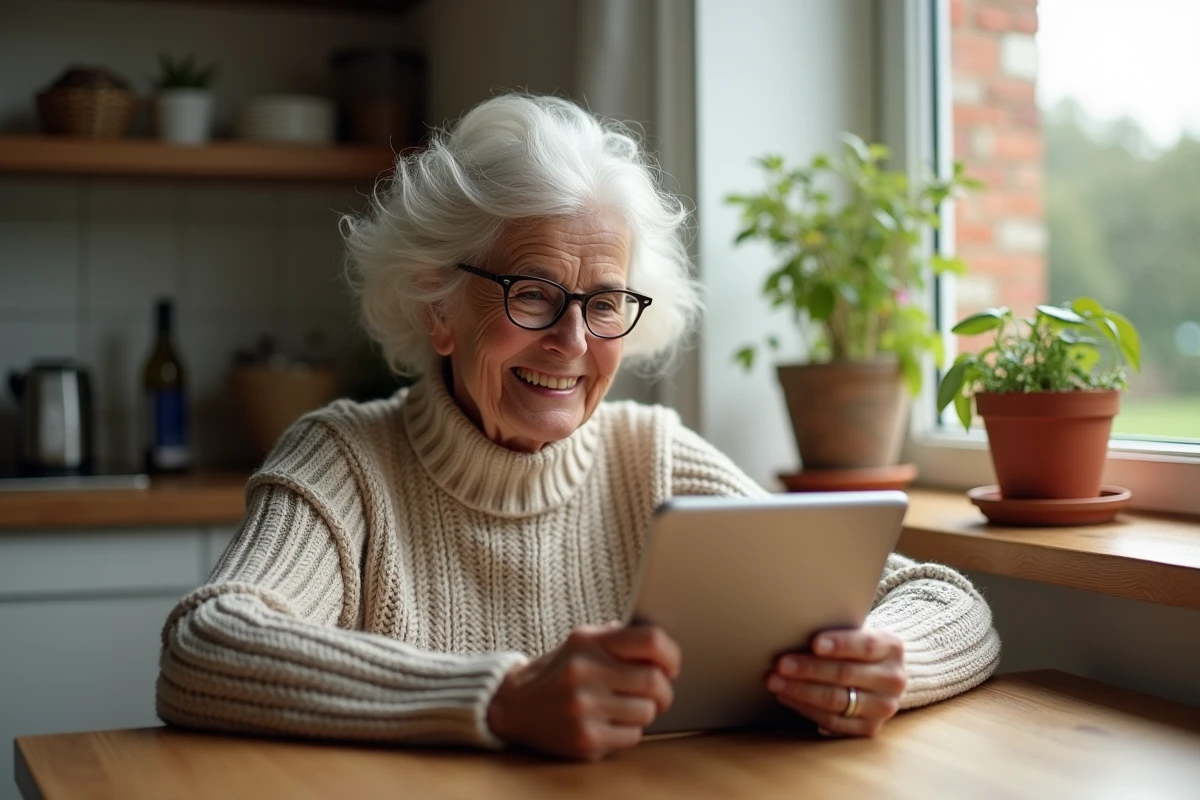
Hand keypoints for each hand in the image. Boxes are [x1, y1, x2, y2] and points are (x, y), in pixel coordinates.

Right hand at [486, 623, 680, 760]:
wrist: (512, 706)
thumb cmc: (556, 673)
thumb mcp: (580, 643)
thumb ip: (616, 638)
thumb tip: (659, 645)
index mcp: (588, 642)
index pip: (651, 640)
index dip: (671, 655)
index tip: (670, 666)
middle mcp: (585, 671)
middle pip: (655, 681)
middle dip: (664, 691)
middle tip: (657, 695)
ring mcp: (584, 707)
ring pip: (647, 712)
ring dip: (645, 713)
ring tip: (626, 708)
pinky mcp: (585, 738)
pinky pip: (632, 736)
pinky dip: (629, 732)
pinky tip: (610, 724)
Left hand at [767, 628, 905, 736]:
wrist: (879, 673)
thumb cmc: (856, 646)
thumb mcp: (855, 631)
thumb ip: (835, 629)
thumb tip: (795, 629)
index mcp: (892, 648)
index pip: (865, 645)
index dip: (839, 644)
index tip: (814, 643)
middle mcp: (893, 679)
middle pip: (846, 674)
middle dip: (808, 669)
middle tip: (779, 665)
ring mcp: (883, 707)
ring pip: (837, 700)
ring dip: (801, 691)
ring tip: (775, 682)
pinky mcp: (870, 728)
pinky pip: (833, 721)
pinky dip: (806, 709)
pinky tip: (787, 696)